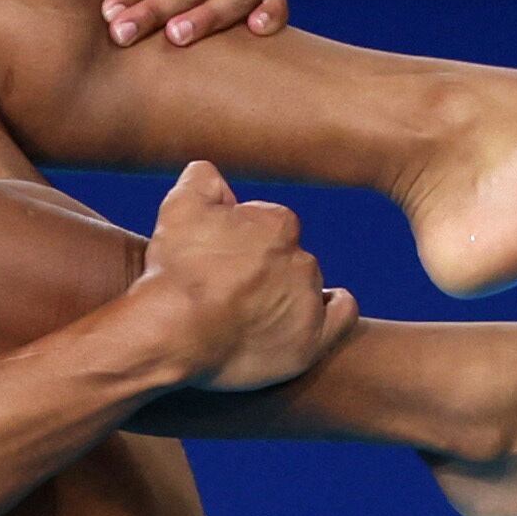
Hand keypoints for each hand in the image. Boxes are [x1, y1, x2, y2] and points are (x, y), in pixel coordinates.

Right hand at [132, 161, 356, 390]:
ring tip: (250, 310)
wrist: (174, 334)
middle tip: (227, 287)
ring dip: (285, 292)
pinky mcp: (312, 341)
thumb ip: (202, 180)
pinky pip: (342, 316)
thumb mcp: (179, 207)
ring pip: (306, 286)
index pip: (267, 223)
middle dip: (263, 266)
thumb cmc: (175, 272)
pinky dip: (335, 308)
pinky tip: (323, 307)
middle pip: (287, 256)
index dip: (241, 238)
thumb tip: (211, 174)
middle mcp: (302, 260)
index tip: (219, 256)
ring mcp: (309, 303)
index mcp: (277, 224)